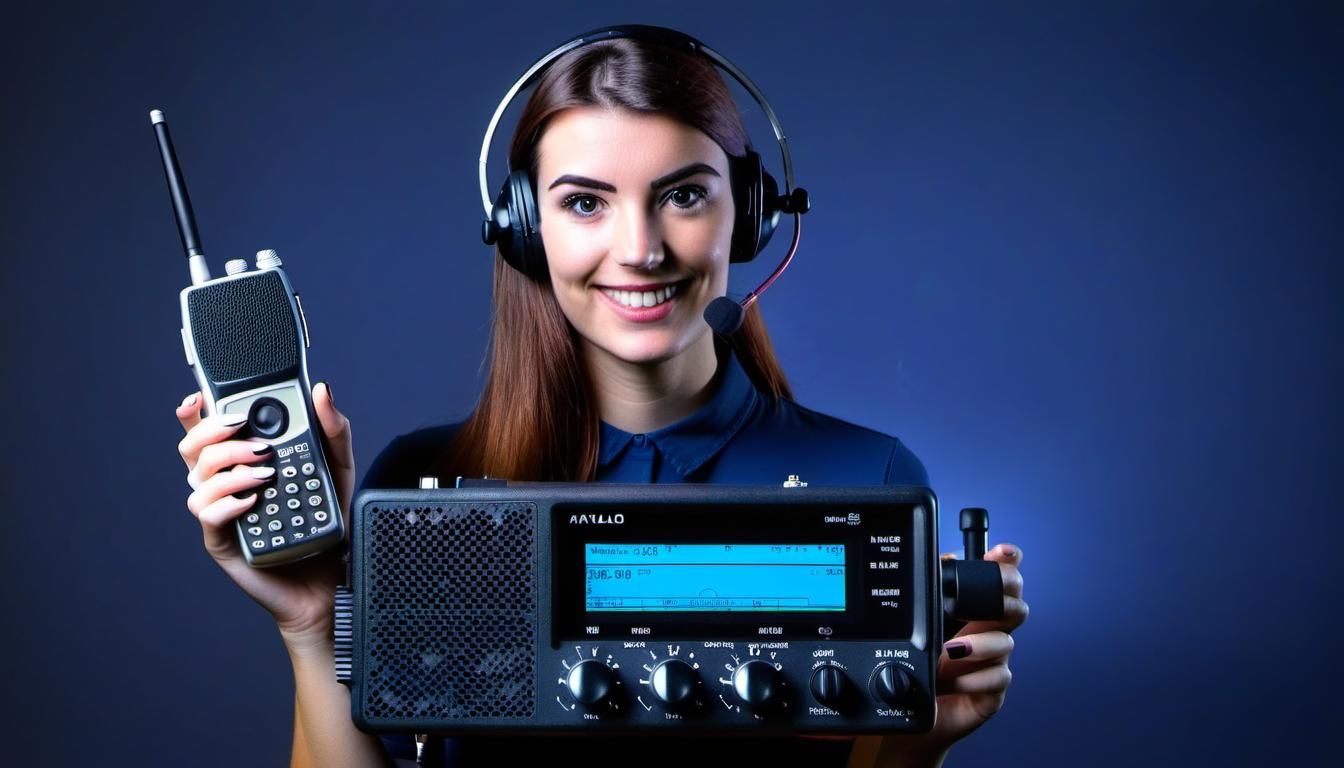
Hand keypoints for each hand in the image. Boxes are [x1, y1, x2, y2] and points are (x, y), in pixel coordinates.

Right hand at [174, 383, 355, 648]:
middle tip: (247, 429)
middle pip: (192, 447)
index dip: (198, 409)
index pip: (209, 427)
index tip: (204, 393)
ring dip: (229, 465)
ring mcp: (220, 510)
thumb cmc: (325, 521)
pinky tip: (254, 500)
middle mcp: (225, 481)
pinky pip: (207, 514)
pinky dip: (227, 502)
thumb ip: (333, 429)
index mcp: (244, 459)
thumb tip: (321, 391)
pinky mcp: (221, 540)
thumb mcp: (338, 469)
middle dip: (214, 431)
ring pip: (197, 477)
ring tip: (267, 471)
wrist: (328, 578)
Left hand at [853, 543, 1026, 766]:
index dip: (1006, 565)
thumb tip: (945, 560)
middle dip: (1004, 602)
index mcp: (974, 613)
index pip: (999, 582)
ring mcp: (992, 664)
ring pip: (1005, 643)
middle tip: (986, 605)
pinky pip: (999, 679)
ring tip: (951, 651)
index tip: (1003, 553)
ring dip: (978, 646)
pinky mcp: (992, 692)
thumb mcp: (922, 624)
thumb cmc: (920, 666)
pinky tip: (953, 680)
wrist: (910, 713)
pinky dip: (975, 678)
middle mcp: (987, 635)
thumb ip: (936, 590)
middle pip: (1015, 609)